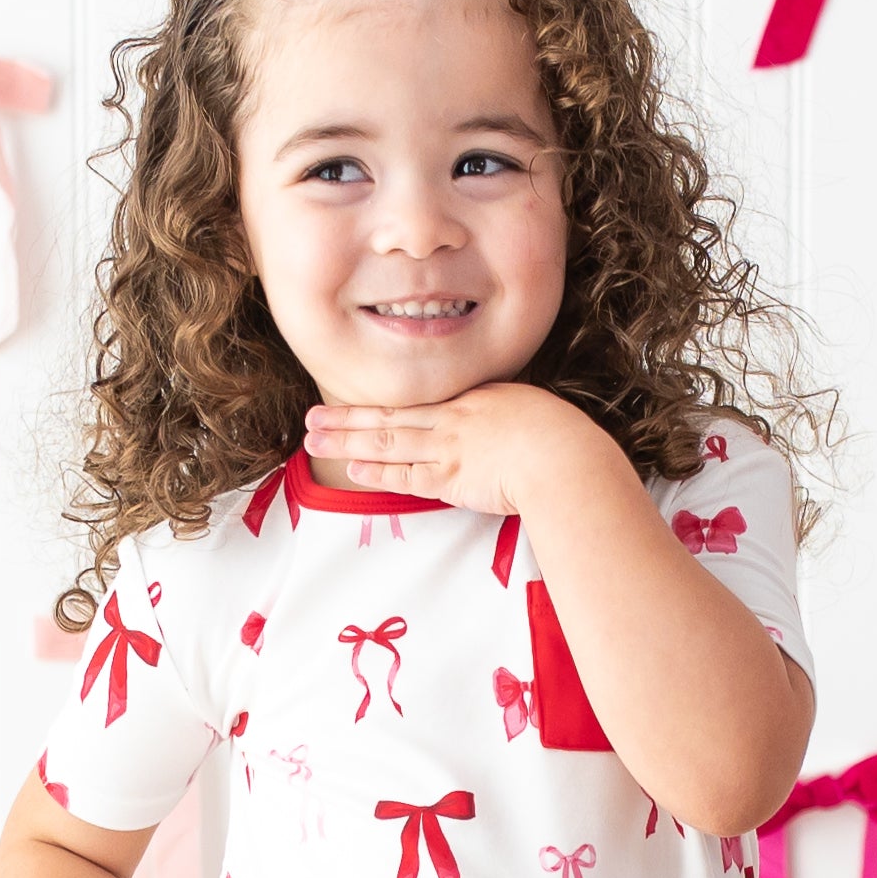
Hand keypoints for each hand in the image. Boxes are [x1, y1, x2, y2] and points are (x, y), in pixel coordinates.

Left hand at [303, 382, 630, 521]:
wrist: (565, 456)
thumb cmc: (562, 440)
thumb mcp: (531, 414)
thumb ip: (508, 419)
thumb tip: (501, 430)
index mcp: (473, 399)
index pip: (418, 403)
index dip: (381, 403)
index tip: (354, 403)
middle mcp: (454, 418)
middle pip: (390, 415)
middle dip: (347, 418)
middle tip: (311, 418)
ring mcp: (448, 446)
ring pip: (387, 441)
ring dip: (347, 441)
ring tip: (313, 441)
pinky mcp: (451, 478)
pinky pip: (406, 476)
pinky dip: (377, 473)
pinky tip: (351, 469)